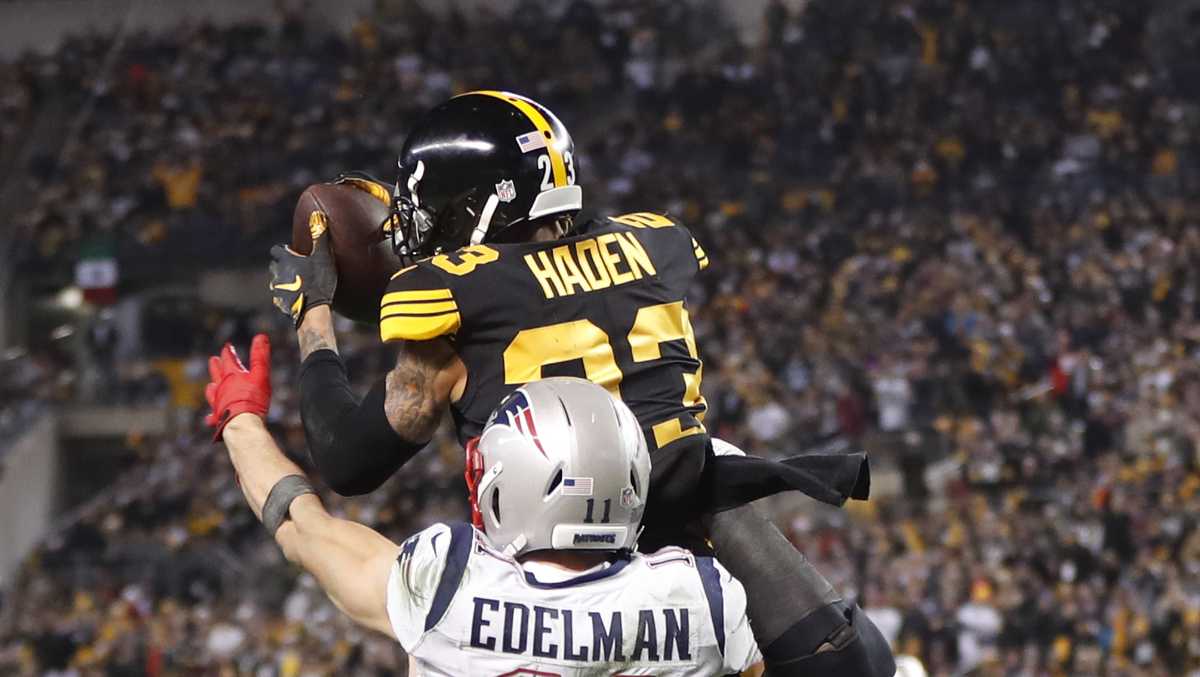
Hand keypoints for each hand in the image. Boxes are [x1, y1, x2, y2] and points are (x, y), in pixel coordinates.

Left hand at [205, 334, 271, 440]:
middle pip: (217, 373)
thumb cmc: (253, 399)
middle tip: (213, 359)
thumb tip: (261, 336)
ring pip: (212, 393)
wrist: (242, 423)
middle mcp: (222, 388)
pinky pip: (213, 416)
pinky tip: (210, 418)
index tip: (227, 346)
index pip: (228, 359)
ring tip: (210, 386)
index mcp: (232, 375)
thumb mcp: (261, 374)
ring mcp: (218, 402)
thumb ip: (260, 356)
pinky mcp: (218, 417)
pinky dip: (212, 415)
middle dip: (216, 366)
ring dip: (212, 388)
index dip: (228, 352)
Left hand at [270, 210, 336, 326]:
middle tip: (297, 267)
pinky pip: (281, 298)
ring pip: (276, 282)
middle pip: (274, 266)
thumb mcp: (323, 257)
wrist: (312, 310)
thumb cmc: (318, 282)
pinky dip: (287, 296)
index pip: (276, 250)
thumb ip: (320, 236)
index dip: (284, 250)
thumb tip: (317, 214)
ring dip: (284, 281)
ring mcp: (278, 290)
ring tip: (298, 284)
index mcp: (286, 261)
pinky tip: (298, 298)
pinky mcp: (280, 304)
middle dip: (283, 265)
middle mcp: (277, 274)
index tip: (294, 252)